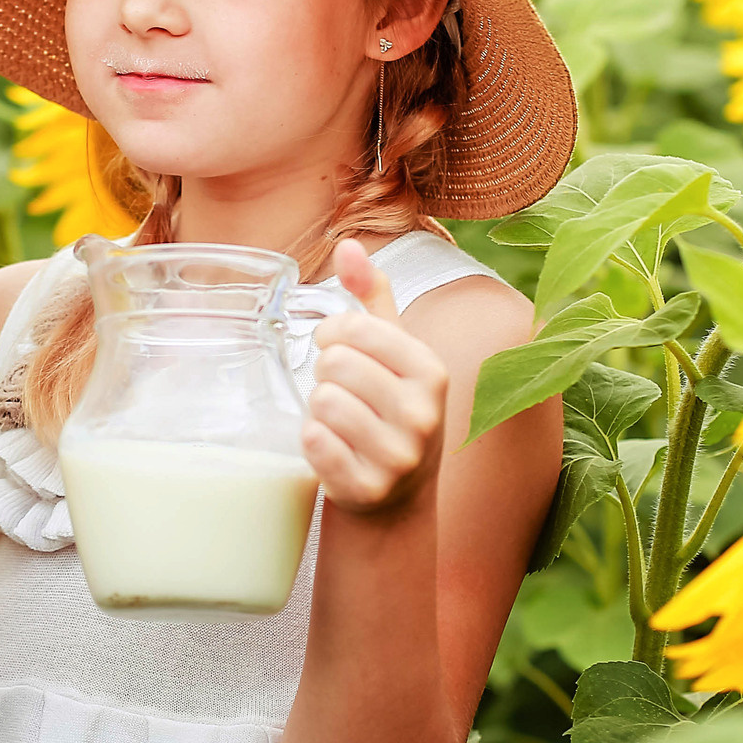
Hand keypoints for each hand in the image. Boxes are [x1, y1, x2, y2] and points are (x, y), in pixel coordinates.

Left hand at [303, 238, 448, 517]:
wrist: (397, 498)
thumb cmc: (391, 409)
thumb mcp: (395, 352)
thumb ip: (373, 297)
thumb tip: (348, 244)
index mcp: (432, 371)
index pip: (356, 328)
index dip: (331, 334)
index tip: (335, 349)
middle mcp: (423, 414)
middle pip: (335, 364)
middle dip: (324, 374)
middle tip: (337, 390)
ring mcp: (398, 457)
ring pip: (323, 403)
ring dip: (317, 408)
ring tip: (337, 419)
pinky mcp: (367, 489)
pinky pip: (315, 443)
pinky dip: (311, 441)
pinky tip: (330, 447)